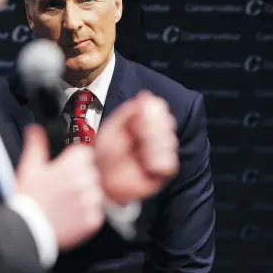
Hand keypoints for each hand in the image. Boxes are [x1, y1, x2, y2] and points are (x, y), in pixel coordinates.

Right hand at [15, 124, 104, 250]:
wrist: (28, 231)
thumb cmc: (28, 200)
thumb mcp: (29, 167)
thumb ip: (36, 145)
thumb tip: (35, 130)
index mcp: (71, 166)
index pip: (86, 153)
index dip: (75, 159)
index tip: (68, 165)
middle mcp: (85, 182)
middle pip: (91, 171)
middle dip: (80, 176)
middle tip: (62, 186)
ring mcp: (91, 202)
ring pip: (96, 191)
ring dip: (85, 194)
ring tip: (65, 202)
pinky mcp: (93, 220)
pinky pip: (97, 211)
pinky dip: (87, 213)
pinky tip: (70, 214)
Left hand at [95, 91, 178, 205]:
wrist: (101, 177)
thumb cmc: (105, 151)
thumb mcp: (113, 127)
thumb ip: (129, 112)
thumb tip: (146, 95)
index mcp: (144, 121)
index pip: (159, 108)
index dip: (153, 112)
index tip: (140, 117)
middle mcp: (155, 134)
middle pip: (168, 123)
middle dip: (151, 129)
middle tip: (136, 136)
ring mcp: (160, 152)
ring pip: (170, 141)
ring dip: (153, 145)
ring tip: (139, 153)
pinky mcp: (162, 171)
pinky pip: (170, 163)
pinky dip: (157, 161)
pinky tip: (146, 164)